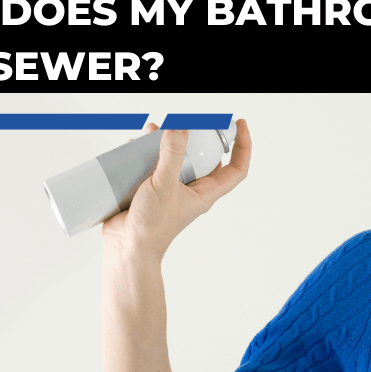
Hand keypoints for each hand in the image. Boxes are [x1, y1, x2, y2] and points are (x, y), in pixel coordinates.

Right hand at [101, 119, 251, 260]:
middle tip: (185, 123)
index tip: (240, 125)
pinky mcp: (152, 189)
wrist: (127, 248)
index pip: (236, 169)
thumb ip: (172, 156)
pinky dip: (147, 154)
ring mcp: (172, 189)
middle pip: (204, 158)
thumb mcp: (164, 185)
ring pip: (177, 159)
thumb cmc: (152, 227)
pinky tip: (135, 146)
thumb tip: (180, 129)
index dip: (243, 146)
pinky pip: (154, 166)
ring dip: (167, 143)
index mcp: (205, 193)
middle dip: (196, 138)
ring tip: (153, 130)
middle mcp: (192, 190)